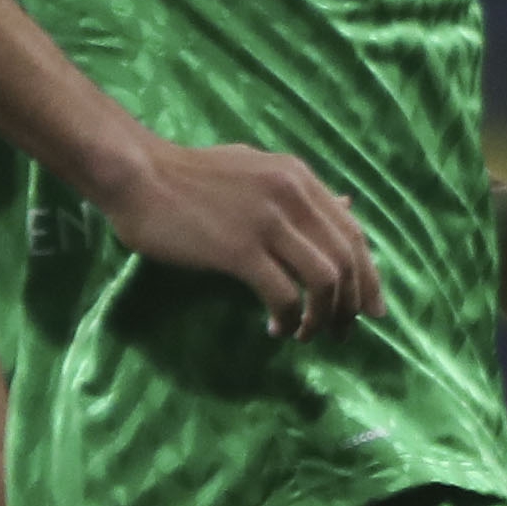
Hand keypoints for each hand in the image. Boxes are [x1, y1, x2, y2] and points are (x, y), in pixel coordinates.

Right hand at [100, 138, 382, 335]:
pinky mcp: (239, 249)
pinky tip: (275, 329)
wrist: (136, 174)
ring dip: (323, 316)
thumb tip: (349, 206)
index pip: (353, 233)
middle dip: (351, 304)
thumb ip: (302, 192)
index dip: (369, 276)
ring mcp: (268, 221)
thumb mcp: (257, 170)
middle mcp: (294, 196)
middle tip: (341, 333)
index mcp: (300, 179)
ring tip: (307, 335)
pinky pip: (284, 295)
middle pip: (348, 260)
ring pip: (325, 280)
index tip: (370, 310)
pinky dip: (288, 319)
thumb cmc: (190, 177)